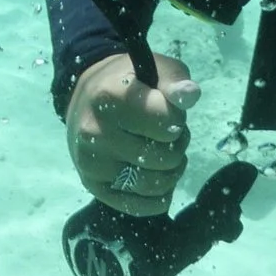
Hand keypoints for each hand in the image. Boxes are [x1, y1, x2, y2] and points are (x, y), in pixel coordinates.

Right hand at [66, 50, 199, 215]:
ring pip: (155, 185)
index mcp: (111, 97)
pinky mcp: (92, 185)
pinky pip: (139, 207)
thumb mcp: (155, 69)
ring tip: (161, 153)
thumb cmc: (128, 82)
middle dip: (176, 145)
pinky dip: (157, 196)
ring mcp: (92, 163)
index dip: (176, 116)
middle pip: (165, 157)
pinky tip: (156, 177)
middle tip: (165, 133)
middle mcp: (95, 133)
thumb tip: (190, 95)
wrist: (85, 98)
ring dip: (170, 171)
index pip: (168, 122)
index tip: (164, 108)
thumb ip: (175, 81)